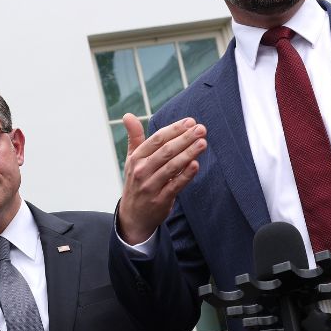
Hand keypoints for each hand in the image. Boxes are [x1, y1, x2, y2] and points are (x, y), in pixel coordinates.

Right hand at [116, 114, 206, 243]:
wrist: (133, 216)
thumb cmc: (136, 182)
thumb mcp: (132, 159)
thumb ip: (134, 137)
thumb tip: (127, 115)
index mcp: (136, 158)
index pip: (157, 140)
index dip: (174, 129)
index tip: (190, 121)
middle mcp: (142, 171)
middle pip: (166, 151)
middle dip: (185, 138)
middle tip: (201, 129)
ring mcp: (150, 186)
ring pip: (172, 167)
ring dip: (188, 153)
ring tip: (203, 143)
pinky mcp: (160, 200)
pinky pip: (175, 186)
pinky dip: (186, 175)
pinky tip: (196, 165)